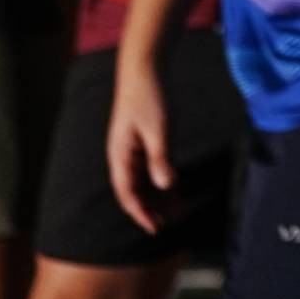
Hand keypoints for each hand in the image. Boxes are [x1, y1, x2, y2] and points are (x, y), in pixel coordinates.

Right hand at [105, 63, 172, 234]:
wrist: (145, 69)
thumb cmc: (149, 98)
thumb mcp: (158, 130)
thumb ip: (160, 158)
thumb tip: (165, 186)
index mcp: (121, 155)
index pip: (127, 193)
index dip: (140, 213)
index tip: (155, 228)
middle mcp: (123, 155)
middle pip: (135, 190)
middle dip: (153, 207)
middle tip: (174, 221)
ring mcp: (132, 148)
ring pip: (144, 180)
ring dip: (158, 195)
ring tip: (178, 209)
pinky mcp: (143, 141)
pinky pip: (150, 168)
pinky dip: (161, 179)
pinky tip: (175, 187)